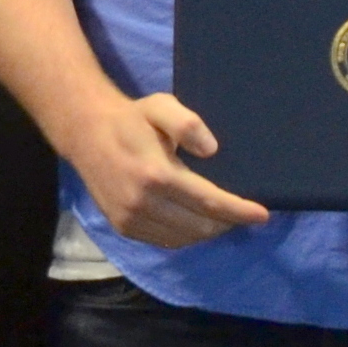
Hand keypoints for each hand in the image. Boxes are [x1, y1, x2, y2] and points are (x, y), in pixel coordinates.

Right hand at [68, 91, 271, 247]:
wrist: (85, 133)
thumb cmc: (131, 119)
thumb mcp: (161, 105)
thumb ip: (188, 123)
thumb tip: (211, 150)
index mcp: (156, 175)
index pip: (208, 202)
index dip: (239, 211)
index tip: (262, 214)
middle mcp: (142, 203)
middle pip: (200, 226)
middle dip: (228, 222)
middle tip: (243, 212)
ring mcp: (130, 219)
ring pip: (184, 238)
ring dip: (208, 231)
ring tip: (223, 217)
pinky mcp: (123, 227)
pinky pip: (164, 241)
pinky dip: (186, 236)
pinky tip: (196, 221)